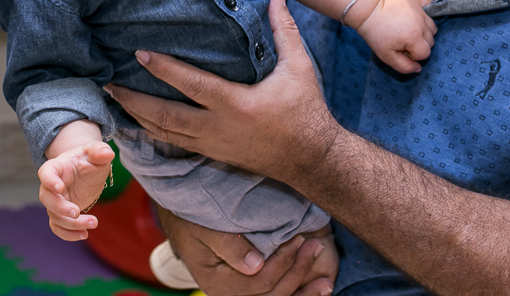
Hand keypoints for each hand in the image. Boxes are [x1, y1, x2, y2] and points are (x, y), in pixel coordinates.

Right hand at [36, 140, 114, 240]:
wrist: (87, 170)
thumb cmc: (89, 158)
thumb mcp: (96, 151)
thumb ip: (100, 150)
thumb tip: (107, 153)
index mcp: (57, 167)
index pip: (46, 172)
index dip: (49, 181)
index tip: (60, 188)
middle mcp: (51, 186)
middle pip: (47, 199)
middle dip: (60, 208)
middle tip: (77, 212)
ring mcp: (55, 201)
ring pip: (54, 216)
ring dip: (71, 224)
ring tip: (94, 223)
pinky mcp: (61, 214)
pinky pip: (58, 227)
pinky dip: (68, 234)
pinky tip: (84, 234)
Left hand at [107, 0, 338, 183]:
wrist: (313, 160)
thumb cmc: (306, 110)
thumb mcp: (299, 67)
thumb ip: (283, 29)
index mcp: (236, 105)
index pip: (191, 85)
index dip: (163, 69)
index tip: (138, 54)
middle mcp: (218, 129)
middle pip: (164, 117)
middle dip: (133, 101)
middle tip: (107, 84)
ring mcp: (213, 146)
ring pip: (164, 135)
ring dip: (137, 117)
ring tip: (113, 100)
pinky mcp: (213, 156)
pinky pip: (174, 145)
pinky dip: (152, 133)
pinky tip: (137, 122)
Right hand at [158, 207, 336, 295]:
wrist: (183, 223)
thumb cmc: (193, 220)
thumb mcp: (205, 228)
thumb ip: (229, 245)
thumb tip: (255, 265)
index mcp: (216, 284)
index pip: (259, 281)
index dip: (283, 262)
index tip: (299, 238)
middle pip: (271, 295)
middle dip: (297, 273)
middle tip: (315, 247)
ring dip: (303, 293)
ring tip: (327, 283)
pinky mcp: (247, 292)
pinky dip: (296, 295)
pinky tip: (316, 290)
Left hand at [357, 0, 435, 73]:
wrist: (369, 14)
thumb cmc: (377, 36)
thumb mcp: (387, 56)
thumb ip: (404, 66)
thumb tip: (419, 68)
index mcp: (414, 37)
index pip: (425, 53)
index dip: (413, 55)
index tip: (401, 49)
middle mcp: (420, 23)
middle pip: (430, 41)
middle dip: (419, 44)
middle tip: (403, 40)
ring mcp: (419, 10)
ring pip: (432, 27)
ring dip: (424, 31)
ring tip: (409, 30)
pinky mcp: (415, 0)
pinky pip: (430, 5)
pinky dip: (428, 10)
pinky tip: (419, 16)